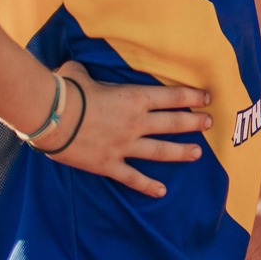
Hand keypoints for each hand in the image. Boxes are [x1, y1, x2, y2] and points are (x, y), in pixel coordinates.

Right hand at [39, 60, 212, 198]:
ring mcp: (124, 145)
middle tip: (209, 123)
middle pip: (173, 123)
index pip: (172, 97)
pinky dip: (147, 186)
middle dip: (194, 123)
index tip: (207, 98)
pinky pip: (133, 178)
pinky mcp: (109, 164)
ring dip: (181, 152)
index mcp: (135, 97)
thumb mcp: (80, 72)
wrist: (51, 116)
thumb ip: (86, 72)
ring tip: (197, 153)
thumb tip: (75, 68)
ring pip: (161, 151)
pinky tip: (161, 192)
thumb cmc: (66, 89)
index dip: (192, 97)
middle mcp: (136, 122)